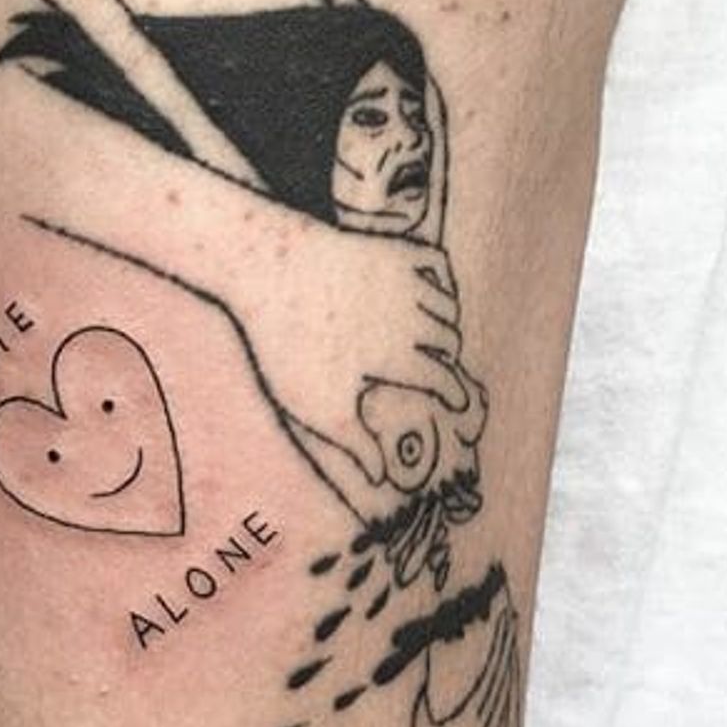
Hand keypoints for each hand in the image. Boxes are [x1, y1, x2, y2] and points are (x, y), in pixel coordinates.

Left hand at [232, 222, 470, 486]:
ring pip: (448, 304)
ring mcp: (405, 277)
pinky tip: (428, 292)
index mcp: (401, 356)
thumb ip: (356, 444)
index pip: (445, 380)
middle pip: (450, 342)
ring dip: (447, 324)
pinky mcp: (390, 247)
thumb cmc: (288, 344)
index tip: (461, 405)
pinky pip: (436, 263)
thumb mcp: (319, 407)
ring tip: (437, 338)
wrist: (265, 265)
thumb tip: (382, 479)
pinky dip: (441, 281)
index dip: (456, 396)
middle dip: (450, 361)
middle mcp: (414, 315)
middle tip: (446, 374)